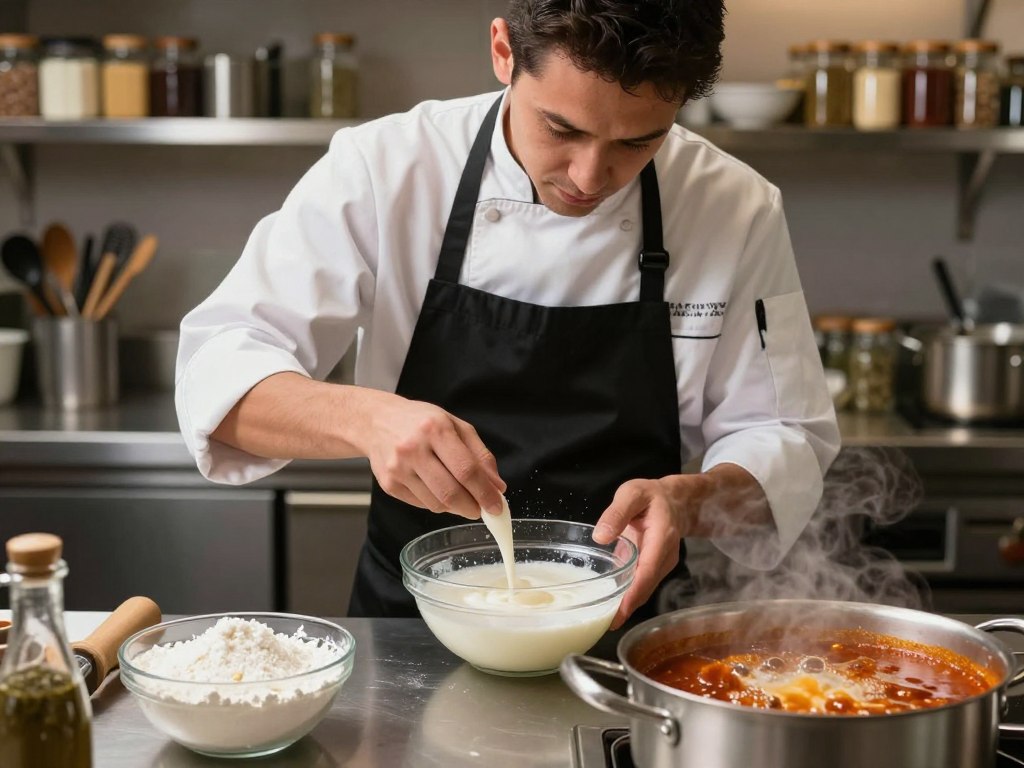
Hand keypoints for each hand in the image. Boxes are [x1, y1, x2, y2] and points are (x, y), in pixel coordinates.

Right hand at [359, 391, 505, 519]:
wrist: (376, 421)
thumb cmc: (421, 421)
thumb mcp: (456, 426)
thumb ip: (480, 455)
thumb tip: (497, 487)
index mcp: (435, 429)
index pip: (466, 470)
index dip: (485, 493)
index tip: (497, 506)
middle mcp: (413, 449)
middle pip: (450, 492)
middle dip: (472, 507)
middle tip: (482, 509)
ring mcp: (398, 469)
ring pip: (436, 504)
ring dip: (455, 507)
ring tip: (461, 497)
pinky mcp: (389, 485)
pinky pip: (422, 504)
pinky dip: (437, 503)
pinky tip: (438, 490)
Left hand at [593, 476, 704, 629]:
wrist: (675, 501)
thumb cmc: (652, 496)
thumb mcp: (632, 493)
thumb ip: (617, 512)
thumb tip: (601, 536)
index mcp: (661, 537)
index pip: (648, 570)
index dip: (635, 592)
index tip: (620, 611)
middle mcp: (665, 555)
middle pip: (647, 586)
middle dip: (629, 607)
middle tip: (606, 623)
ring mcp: (663, 563)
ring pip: (645, 588)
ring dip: (628, 604)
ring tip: (604, 618)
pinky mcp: (656, 567)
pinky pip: (643, 584)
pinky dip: (629, 596)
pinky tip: (612, 605)